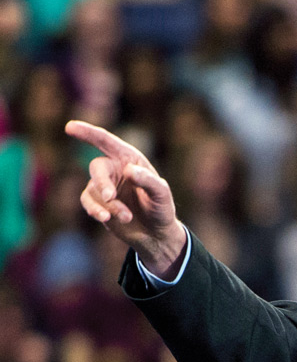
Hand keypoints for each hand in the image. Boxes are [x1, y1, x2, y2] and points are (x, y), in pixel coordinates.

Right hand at [66, 119, 187, 275]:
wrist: (156, 234)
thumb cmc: (161, 209)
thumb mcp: (162, 194)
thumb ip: (148, 181)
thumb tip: (129, 170)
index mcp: (129, 159)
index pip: (106, 141)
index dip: (88, 132)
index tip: (70, 127)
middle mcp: (114, 169)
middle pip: (97, 167)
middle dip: (102, 182)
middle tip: (110, 196)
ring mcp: (103, 186)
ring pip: (94, 190)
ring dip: (109, 205)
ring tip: (127, 217)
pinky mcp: (98, 203)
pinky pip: (89, 203)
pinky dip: (96, 210)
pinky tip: (107, 218)